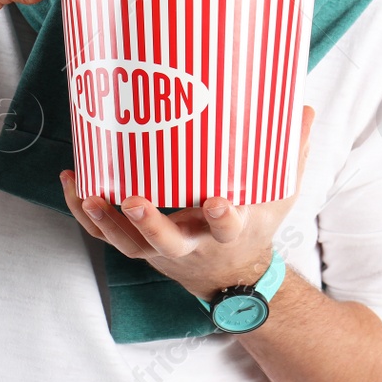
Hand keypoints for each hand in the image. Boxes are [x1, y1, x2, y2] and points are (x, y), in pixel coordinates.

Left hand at [59, 105, 314, 300]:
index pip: (228, 227)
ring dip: (106, 220)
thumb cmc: (254, 224)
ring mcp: (160, 250)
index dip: (222, 218)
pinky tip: (74, 183)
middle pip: (166, 242)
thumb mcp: (280, 194)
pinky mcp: (138, 246)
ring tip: (89, 192)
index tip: (218, 201)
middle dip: (149, 224)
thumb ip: (293, 152)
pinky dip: (86, 214)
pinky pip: (106, 235)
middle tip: (133, 201)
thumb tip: (306, 106)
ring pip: (127, 244)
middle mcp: (191, 245)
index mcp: (229, 232)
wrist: (231, 275)